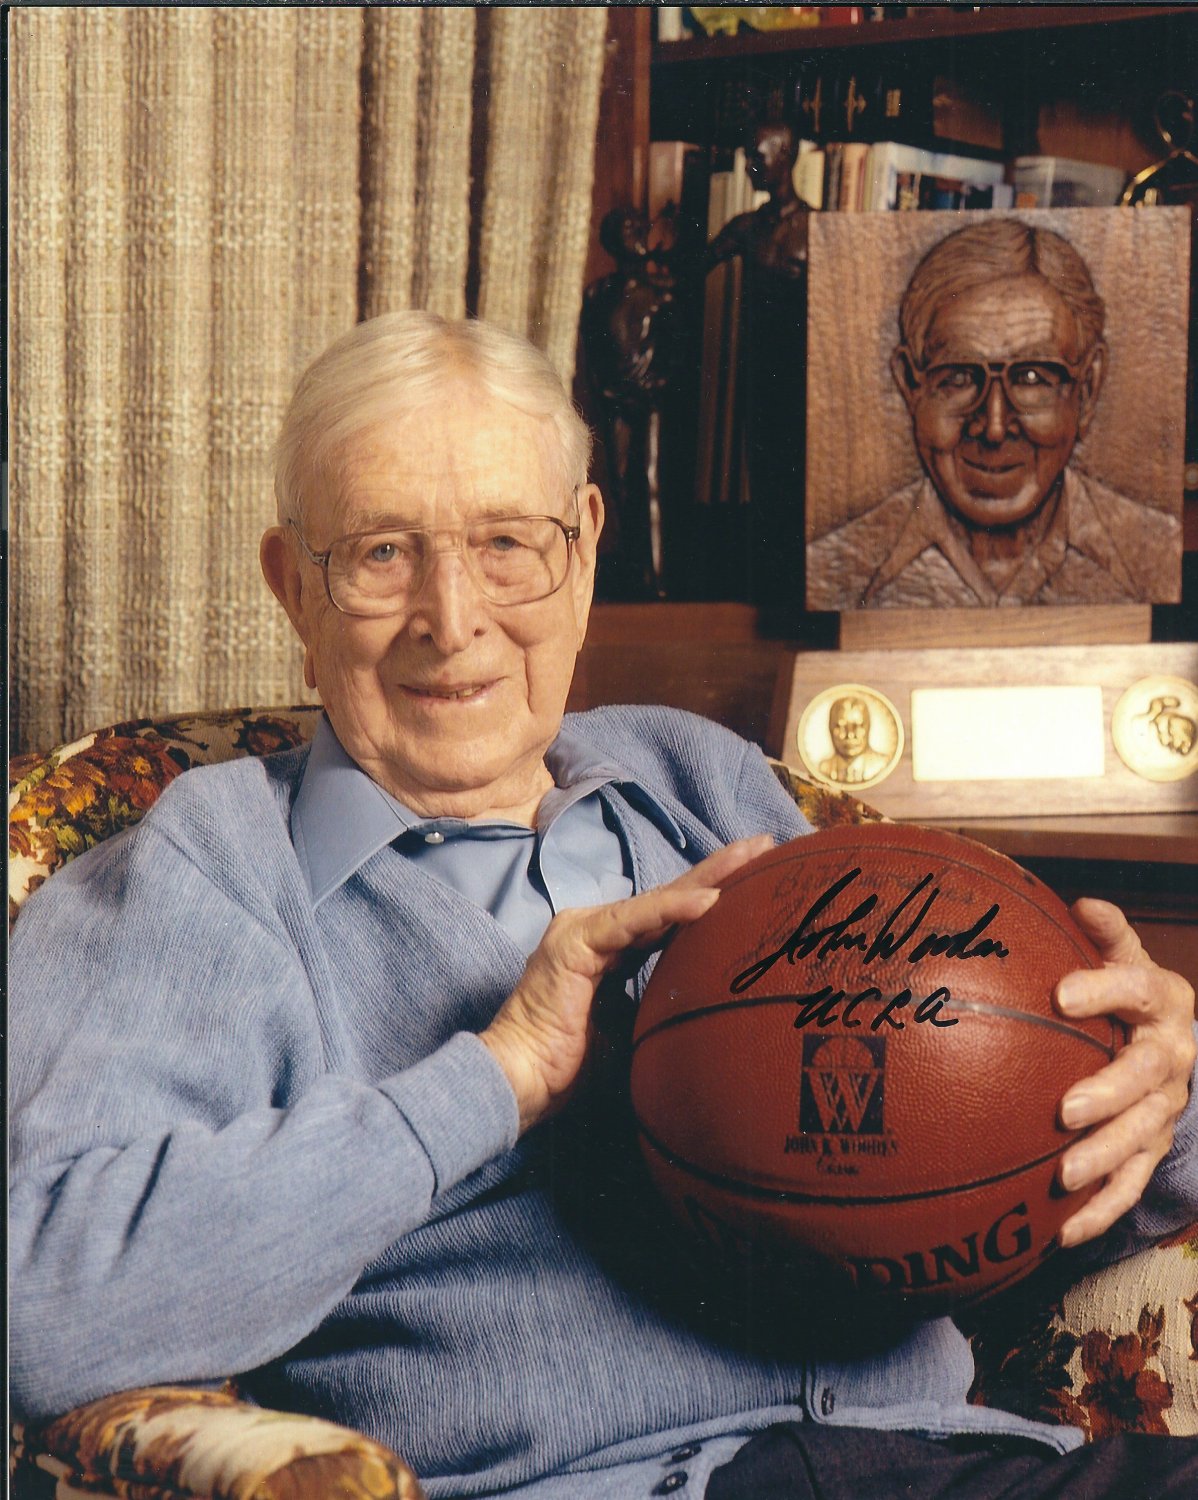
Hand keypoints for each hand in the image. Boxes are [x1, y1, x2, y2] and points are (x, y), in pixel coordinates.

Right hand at [481, 835, 773, 1132]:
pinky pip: (632, 921)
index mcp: (611, 948)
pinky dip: (671, 910)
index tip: (757, 878)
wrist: (523, 1082)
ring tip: (750, 857)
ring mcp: (584, 929)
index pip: (670, 916)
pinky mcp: (575, 942)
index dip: (713, 896)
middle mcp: (598, 928)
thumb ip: (661, 1005)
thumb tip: (708, 1007)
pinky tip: (709, 900)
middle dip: (720, 871)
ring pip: (656, 900)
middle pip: (669, 898)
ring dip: (707, 879)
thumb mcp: (633, 1030)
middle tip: (765, 845)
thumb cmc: (570, 1067)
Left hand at [1055, 898, 1195, 1247]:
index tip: (1060, 993)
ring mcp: (1168, 1106)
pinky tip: (1062, 1231)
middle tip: (1064, 1109)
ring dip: (1104, 1159)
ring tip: (1062, 1176)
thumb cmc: (1127, 989)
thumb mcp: (1123, 954)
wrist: (1172, 1036)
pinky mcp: (1156, 1148)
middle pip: (1147, 1078)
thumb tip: (1083, 902)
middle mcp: (1175, 1055)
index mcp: (1163, 998)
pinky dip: (1101, 1210)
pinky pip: (1133, 1185)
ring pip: (1143, 1137)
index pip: (1137, 988)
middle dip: (1109, 1094)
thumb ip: (1106, 934)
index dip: (1102, 989)